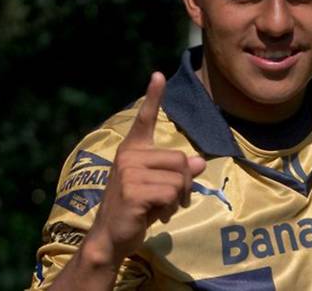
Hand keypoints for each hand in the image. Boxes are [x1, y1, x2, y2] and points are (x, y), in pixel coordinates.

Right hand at [82, 72, 205, 267]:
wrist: (112, 237)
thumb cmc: (137, 209)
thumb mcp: (159, 187)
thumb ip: (177, 172)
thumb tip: (199, 161)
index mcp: (132, 150)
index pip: (144, 119)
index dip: (153, 96)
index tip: (158, 75)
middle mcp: (129, 156)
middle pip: (180, 160)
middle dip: (185, 184)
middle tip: (170, 200)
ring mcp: (129, 173)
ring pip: (179, 179)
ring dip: (177, 199)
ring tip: (158, 208)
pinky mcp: (133, 191)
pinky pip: (171, 194)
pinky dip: (170, 209)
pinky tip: (153, 215)